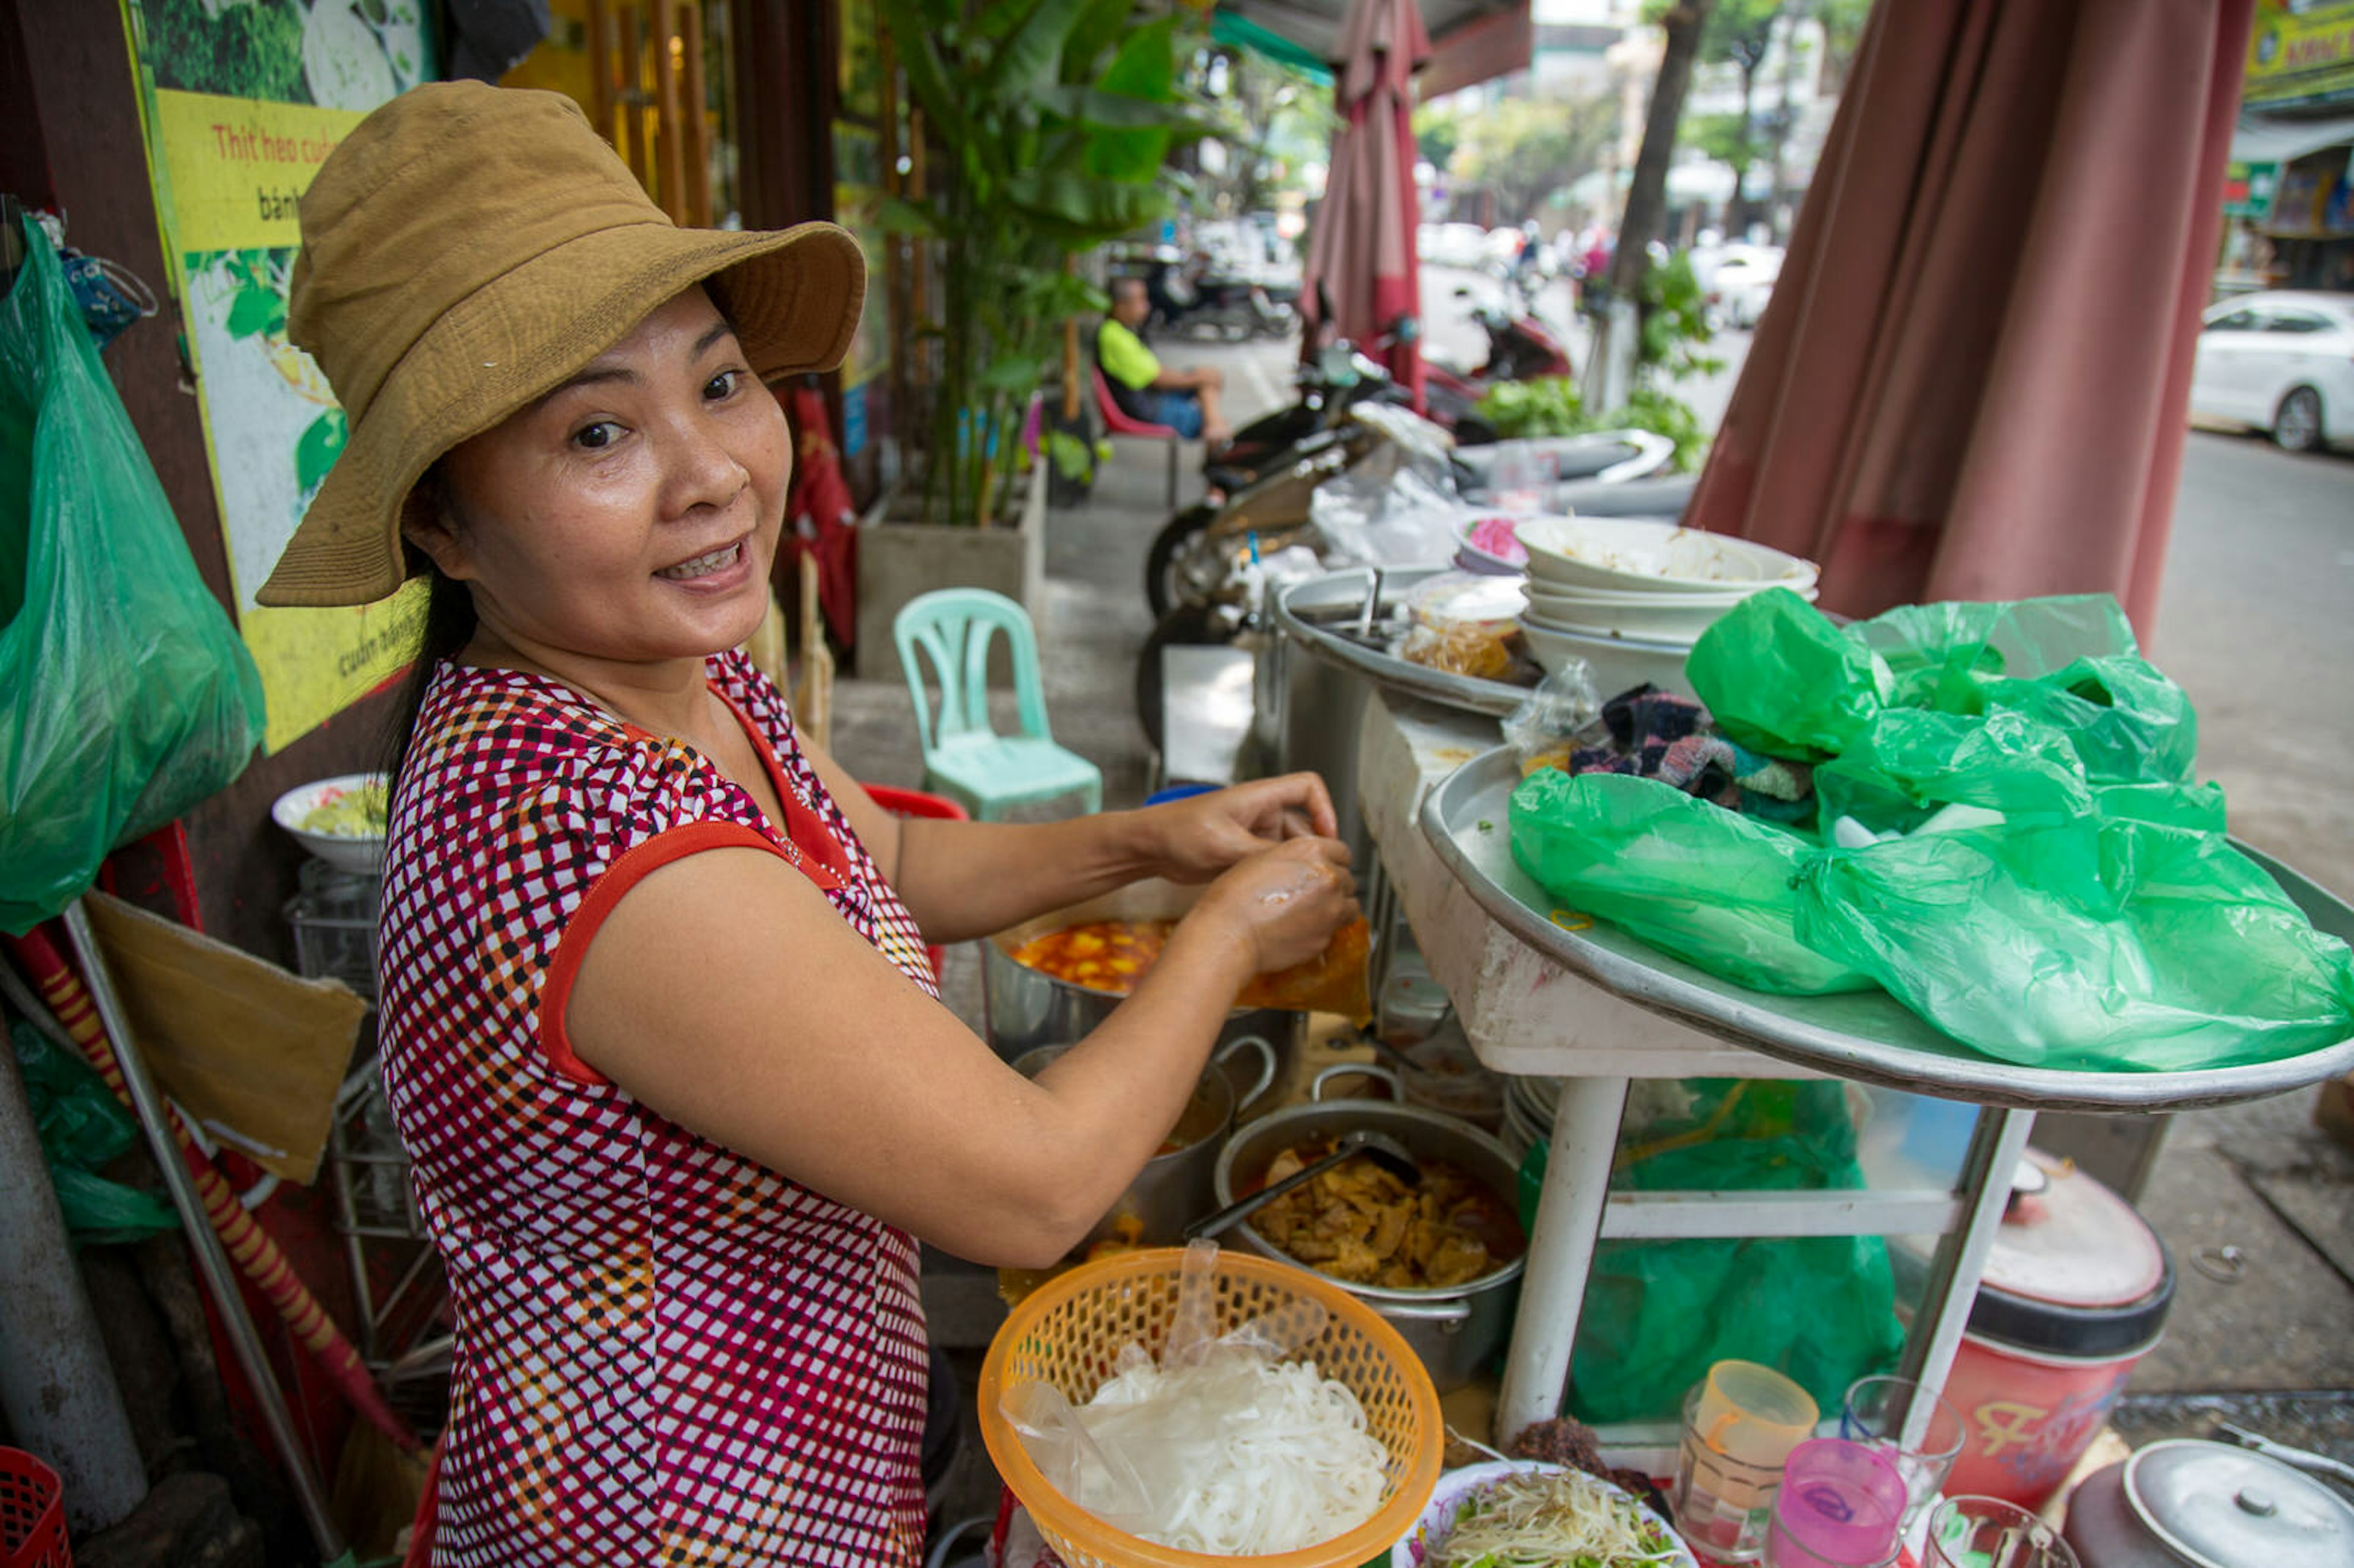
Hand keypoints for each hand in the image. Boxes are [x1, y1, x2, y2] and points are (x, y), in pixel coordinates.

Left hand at [1145, 775, 1339, 884]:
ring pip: (1289, 849)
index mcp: (1259, 797)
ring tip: (1294, 890)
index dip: (1325, 809)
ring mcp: (1253, 834)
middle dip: (1310, 851)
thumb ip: (1263, 855)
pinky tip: (1277, 896)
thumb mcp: (1224, 846)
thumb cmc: (1177, 833)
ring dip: (1293, 868)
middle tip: (1314, 877)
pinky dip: (1277, 877)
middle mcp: (1260, 813)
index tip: (1326, 838)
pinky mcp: (1244, 854)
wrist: (1148, 848)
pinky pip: (1271, 863)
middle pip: (1304, 826)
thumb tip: (1297, 869)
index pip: (1308, 787)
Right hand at [1187, 836, 1357, 974]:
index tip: (1327, 867)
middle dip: (1334, 885)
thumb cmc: (1236, 896)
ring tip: (1316, 911)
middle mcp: (1328, 878)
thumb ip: (1294, 859)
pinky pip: (1334, 930)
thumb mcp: (1263, 858)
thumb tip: (1307, 866)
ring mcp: (1331, 909)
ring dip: (1338, 907)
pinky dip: (1324, 929)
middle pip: (1348, 878)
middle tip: (1314, 892)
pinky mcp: (1325, 937)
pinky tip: (1301, 928)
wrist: (1230, 932)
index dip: (1333, 860)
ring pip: (1351, 906)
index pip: (1343, 851)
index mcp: (1312, 852)